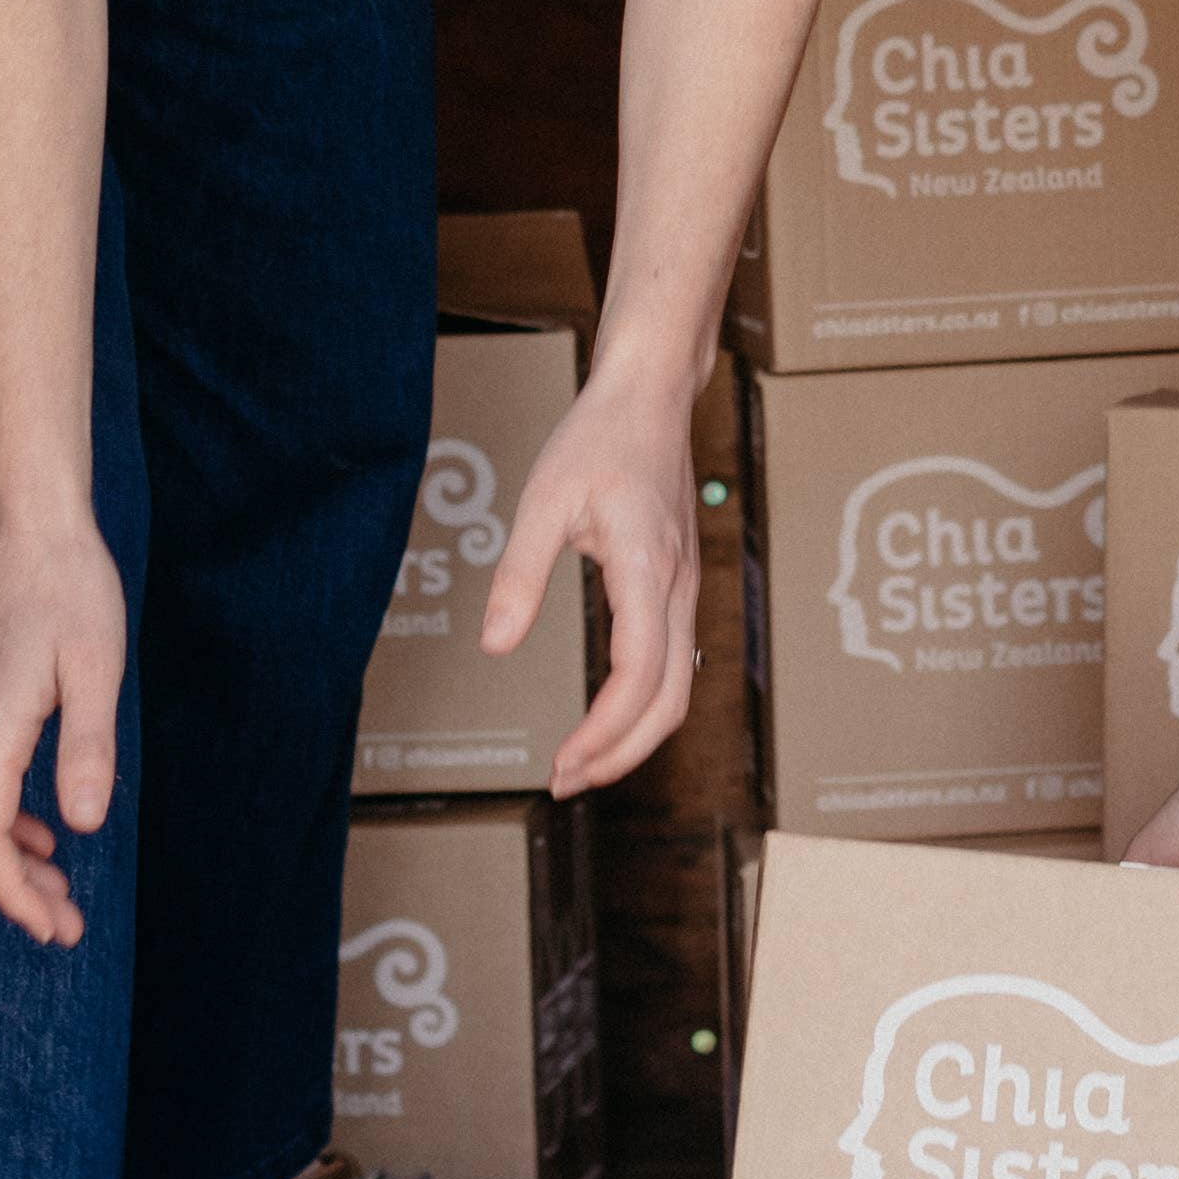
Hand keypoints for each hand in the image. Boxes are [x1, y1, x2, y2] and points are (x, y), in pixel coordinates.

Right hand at [0, 510, 126, 944]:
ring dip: (4, 858)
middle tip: (63, 926)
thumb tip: (84, 824)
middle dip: (11, 890)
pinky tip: (42, 826)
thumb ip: (88, 745)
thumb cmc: (70, 587)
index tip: (51, 927)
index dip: (11, 891)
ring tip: (57, 888)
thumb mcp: (97, 665)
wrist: (29, 523)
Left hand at [488, 367, 701, 796]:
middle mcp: (677, 586)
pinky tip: (605, 713)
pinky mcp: (677, 585)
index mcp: (648, 568)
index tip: (560, 763)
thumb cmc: (598, 439)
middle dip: (621, 754)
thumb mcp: (542, 501)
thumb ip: (519, 575)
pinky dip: (644, 704)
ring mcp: (684, 587)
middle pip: (670, 700)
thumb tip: (494, 646)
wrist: (651, 396)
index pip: (638, 676)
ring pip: (679, 686)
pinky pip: (675, 662)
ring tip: (581, 762)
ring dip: (634, 735)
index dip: (603, 732)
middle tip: (565, 782)